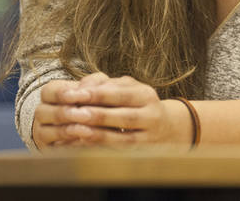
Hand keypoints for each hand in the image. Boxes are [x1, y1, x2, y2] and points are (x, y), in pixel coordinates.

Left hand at [32, 72, 190, 148]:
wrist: (166, 127)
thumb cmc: (137, 102)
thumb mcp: (126, 87)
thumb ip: (104, 84)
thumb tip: (81, 87)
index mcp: (145, 94)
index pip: (120, 93)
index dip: (97, 94)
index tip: (75, 94)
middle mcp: (151, 116)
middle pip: (123, 116)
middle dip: (97, 115)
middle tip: (73, 113)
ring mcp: (149, 137)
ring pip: (123, 138)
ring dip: (97, 134)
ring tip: (75, 130)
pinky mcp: (142, 154)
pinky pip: (120, 152)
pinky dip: (101, 148)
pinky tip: (83, 143)